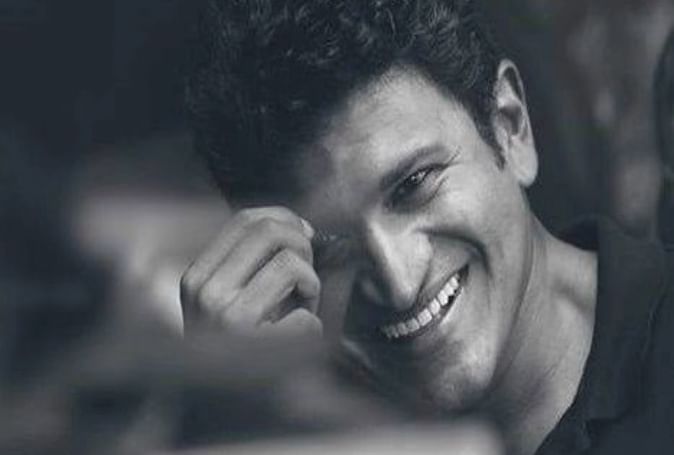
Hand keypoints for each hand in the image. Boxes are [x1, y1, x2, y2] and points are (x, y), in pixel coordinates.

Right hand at [180, 206, 321, 338]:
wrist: (222, 404)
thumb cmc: (237, 347)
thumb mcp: (231, 296)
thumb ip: (254, 260)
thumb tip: (301, 225)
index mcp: (198, 275)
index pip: (245, 219)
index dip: (284, 218)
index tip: (305, 233)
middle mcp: (207, 291)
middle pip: (270, 230)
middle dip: (301, 245)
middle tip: (305, 274)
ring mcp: (227, 317)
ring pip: (292, 264)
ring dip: (311, 286)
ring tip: (303, 307)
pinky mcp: (255, 346)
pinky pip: (307, 317)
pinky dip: (313, 326)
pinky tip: (296, 338)